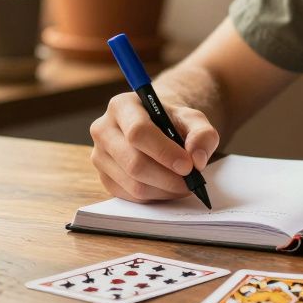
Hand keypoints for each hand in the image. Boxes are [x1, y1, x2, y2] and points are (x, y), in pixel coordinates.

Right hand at [89, 91, 219, 202]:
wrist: (156, 129)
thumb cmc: (171, 122)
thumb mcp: (192, 119)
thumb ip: (202, 134)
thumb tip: (197, 159)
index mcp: (122, 106)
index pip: (138, 132)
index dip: (164, 152)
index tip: (188, 165)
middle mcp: (103, 130)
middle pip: (134, 162)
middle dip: (168, 177)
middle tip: (191, 181)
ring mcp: (100, 156)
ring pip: (133, 184)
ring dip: (164, 190)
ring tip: (184, 184)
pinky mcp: (104, 178)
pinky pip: (131, 196)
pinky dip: (155, 196)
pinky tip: (168, 188)